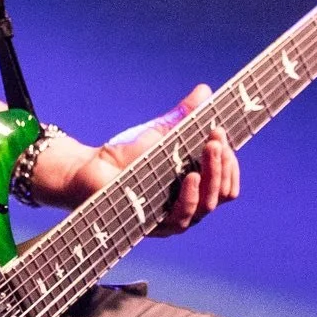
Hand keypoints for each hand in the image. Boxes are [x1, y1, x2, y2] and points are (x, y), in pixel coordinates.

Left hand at [45, 86, 240, 235]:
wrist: (87, 170)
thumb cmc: (124, 155)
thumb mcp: (158, 133)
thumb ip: (183, 117)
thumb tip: (204, 91)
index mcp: (196, 187)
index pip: (227, 181)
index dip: (229, 159)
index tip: (220, 132)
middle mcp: (190, 206)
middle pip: (222, 193)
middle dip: (223, 164)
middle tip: (216, 139)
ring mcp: (172, 219)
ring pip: (207, 205)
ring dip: (212, 176)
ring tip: (209, 150)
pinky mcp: (153, 226)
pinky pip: (180, 217)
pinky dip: (189, 196)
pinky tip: (190, 176)